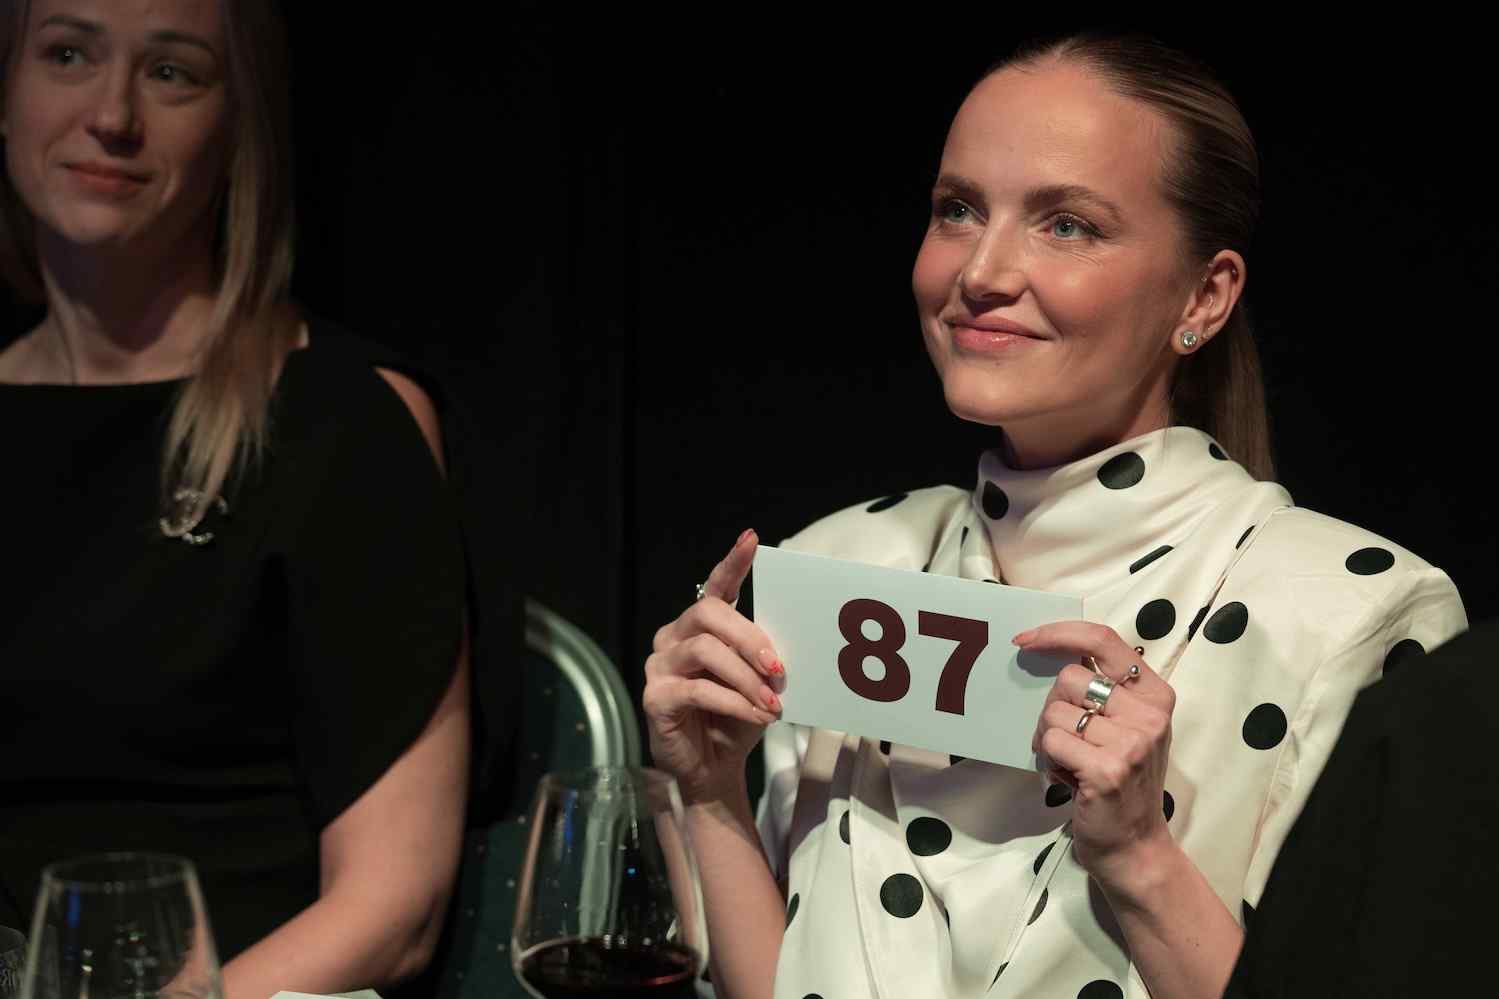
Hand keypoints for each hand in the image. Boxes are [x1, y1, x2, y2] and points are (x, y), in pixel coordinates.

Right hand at [643, 529, 783, 803]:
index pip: (716, 586)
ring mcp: (660, 665)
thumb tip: (788, 647)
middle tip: (778, 666)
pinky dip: (734, 701)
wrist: (712, 768)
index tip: (752, 540)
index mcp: (701, 627)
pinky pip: (698, 689)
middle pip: (709, 614)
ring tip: (773, 701)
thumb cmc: (736, 719)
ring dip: (746, 676)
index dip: (733, 562)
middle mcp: (675, 637)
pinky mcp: (655, 696)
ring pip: (705, 650)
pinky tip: (757, 715)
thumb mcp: (757, 683)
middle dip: (749, 637)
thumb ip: (763, 658)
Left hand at [1017, 622, 1175, 886]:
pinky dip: (1049, 759)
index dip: (1059, 632)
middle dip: (1054, 705)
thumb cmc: (1122, 781)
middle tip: (1068, 739)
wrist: (1135, 846)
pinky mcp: (1107, 769)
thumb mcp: (1128, 727)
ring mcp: (1131, 743)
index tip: (1026, 639)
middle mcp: (1149, 715)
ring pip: (1054, 711)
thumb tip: (1051, 648)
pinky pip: (1052, 741)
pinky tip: (1069, 779)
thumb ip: (1105, 689)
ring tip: (1072, 763)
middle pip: (1069, 677)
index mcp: (1155, 694)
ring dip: (1049, 737)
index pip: (1104, 639)